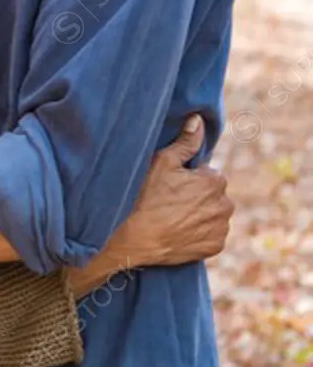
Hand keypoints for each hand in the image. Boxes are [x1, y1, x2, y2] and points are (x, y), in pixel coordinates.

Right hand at [117, 114, 233, 266]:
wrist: (141, 239)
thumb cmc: (150, 197)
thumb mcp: (164, 162)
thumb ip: (186, 141)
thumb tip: (198, 120)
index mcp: (215, 180)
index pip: (207, 173)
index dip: (190, 178)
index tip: (174, 185)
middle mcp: (225, 204)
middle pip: (213, 194)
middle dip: (198, 195)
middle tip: (173, 201)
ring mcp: (221, 227)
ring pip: (214, 214)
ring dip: (202, 214)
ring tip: (177, 216)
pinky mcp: (216, 246)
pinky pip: (212, 235)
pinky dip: (201, 233)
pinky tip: (183, 231)